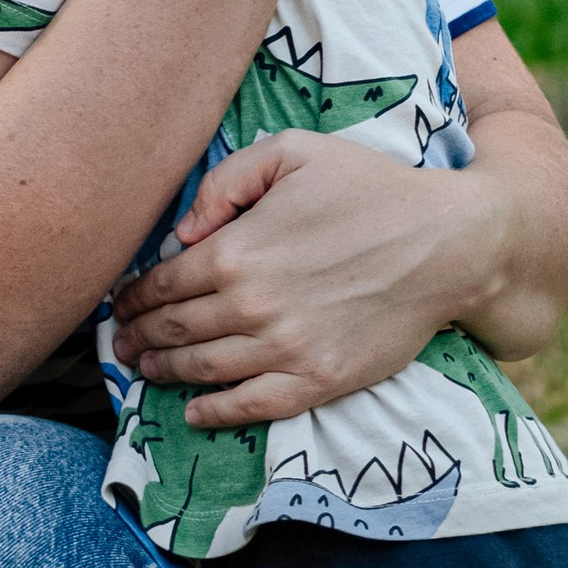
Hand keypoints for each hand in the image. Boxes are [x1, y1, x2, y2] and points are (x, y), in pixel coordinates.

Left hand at [110, 131, 515, 425]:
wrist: (446, 244)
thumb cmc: (370, 188)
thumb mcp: (293, 154)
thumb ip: (225, 182)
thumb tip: (183, 234)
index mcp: (237, 250)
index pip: (163, 283)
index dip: (134, 298)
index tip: (121, 303)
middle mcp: (252, 306)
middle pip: (175, 331)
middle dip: (138, 338)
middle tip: (121, 342)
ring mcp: (285, 349)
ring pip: (202, 371)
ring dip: (164, 373)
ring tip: (145, 369)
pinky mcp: (318, 381)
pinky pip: (251, 407)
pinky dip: (213, 413)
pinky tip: (193, 411)